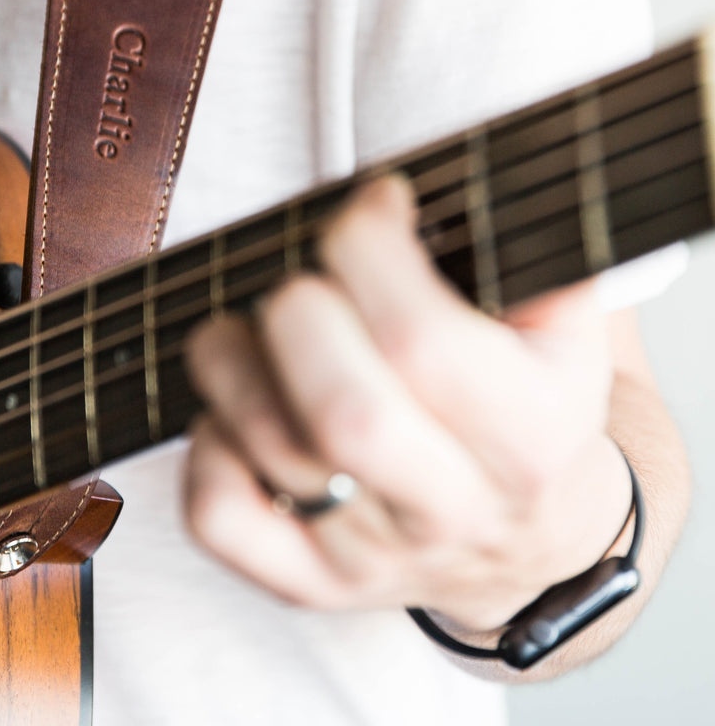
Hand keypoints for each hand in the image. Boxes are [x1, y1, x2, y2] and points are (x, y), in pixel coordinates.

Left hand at [182, 176, 631, 632]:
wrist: (527, 535)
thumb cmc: (518, 396)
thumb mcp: (559, 324)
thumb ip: (515, 249)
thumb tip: (412, 182)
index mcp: (534, 435)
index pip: (422, 341)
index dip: (369, 246)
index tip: (371, 203)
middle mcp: (455, 508)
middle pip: (347, 415)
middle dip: (297, 312)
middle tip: (302, 279)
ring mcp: (374, 556)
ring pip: (270, 453)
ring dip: (230, 356)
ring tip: (247, 324)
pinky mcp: (308, 582)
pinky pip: (220, 517)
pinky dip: (205, 443)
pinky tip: (233, 408)